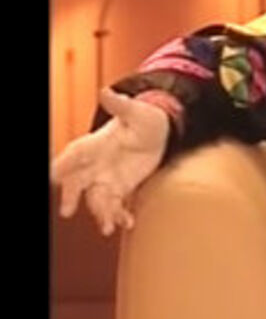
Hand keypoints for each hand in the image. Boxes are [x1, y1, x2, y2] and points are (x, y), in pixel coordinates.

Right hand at [50, 88, 170, 236]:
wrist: (159, 134)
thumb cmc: (143, 119)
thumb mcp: (136, 111)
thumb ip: (121, 104)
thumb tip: (107, 91)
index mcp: (94, 144)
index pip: (74, 155)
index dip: (63, 165)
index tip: (54, 176)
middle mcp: (94, 165)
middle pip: (76, 183)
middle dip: (71, 196)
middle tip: (68, 211)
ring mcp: (105, 179)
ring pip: (96, 199)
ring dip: (100, 213)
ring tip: (108, 226)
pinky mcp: (120, 189)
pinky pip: (115, 206)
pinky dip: (119, 216)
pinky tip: (127, 223)